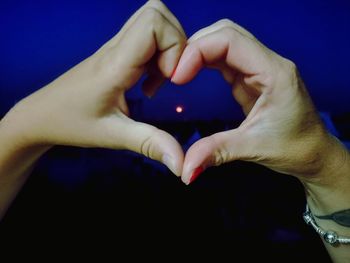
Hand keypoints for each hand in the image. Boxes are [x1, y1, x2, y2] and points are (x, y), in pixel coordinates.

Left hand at [2, 0, 185, 175]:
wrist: (42, 115)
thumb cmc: (72, 123)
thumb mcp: (114, 136)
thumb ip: (150, 144)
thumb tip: (181, 164)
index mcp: (115, 64)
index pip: (153, 23)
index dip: (174, 46)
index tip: (170, 79)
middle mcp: (116, 49)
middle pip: (157, 13)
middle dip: (175, 43)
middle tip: (168, 77)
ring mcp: (115, 48)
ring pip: (153, 21)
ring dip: (167, 48)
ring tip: (159, 79)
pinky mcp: (117, 54)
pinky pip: (146, 38)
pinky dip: (158, 55)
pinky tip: (149, 82)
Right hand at [172, 19, 344, 184]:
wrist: (313, 153)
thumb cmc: (295, 147)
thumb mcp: (254, 148)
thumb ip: (217, 152)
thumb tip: (185, 168)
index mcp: (274, 72)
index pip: (230, 40)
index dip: (197, 52)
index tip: (178, 77)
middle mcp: (267, 63)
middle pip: (225, 33)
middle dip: (195, 47)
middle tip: (174, 71)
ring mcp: (259, 68)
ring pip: (224, 42)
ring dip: (198, 53)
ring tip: (179, 73)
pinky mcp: (250, 78)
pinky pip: (224, 59)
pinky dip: (204, 62)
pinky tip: (191, 74)